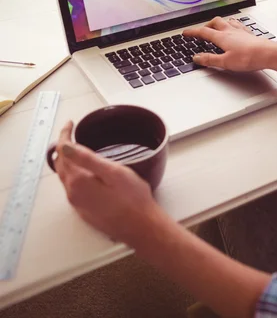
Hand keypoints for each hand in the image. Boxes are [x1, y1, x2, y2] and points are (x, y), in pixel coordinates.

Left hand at [54, 121, 159, 246]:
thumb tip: (65, 146)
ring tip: (76, 147)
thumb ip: (87, 159)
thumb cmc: (133, 198)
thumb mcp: (113, 172)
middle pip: (60, 165)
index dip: (64, 135)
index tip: (70, 124)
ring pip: (65, 177)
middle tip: (71, 132)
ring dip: (67, 161)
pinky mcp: (85, 211)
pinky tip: (84, 170)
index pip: (63, 153)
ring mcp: (78, 205)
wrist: (141, 227)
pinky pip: (72, 188)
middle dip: (63, 147)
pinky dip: (73, 173)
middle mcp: (72, 194)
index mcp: (78, 182)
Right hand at [183, 16, 276, 71]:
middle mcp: (230, 30)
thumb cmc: (248, 57)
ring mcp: (240, 30)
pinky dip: (231, 25)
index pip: (203, 32)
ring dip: (219, 23)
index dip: (193, 32)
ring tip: (216, 27)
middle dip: (206, 25)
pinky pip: (237, 24)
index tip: (186, 32)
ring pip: (226, 21)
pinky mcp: (249, 33)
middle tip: (201, 31)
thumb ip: (209, 59)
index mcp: (221, 37)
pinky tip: (234, 29)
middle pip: (214, 22)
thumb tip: (197, 58)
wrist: (268, 53)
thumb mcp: (225, 62)